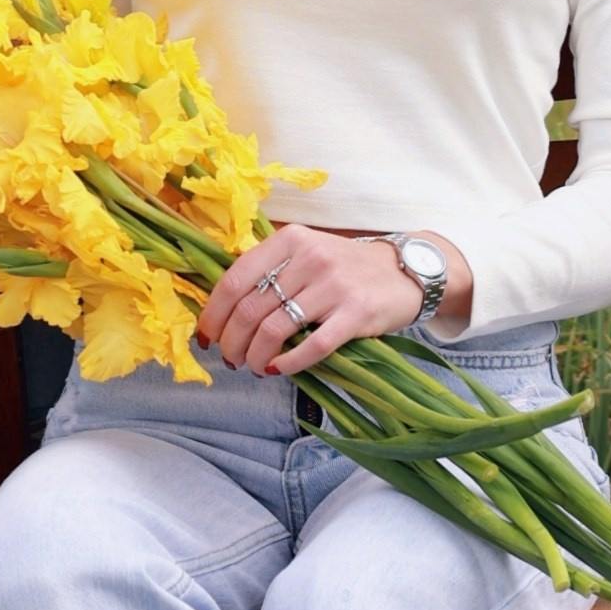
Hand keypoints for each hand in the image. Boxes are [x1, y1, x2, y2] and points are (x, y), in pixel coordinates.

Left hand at [200, 226, 473, 374]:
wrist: (404, 272)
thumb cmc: (344, 268)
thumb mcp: (305, 252)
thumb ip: (269, 269)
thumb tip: (220, 307)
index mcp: (290, 239)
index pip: (234, 279)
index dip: (213, 314)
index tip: (206, 338)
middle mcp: (310, 257)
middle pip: (250, 309)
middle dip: (232, 342)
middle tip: (232, 359)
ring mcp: (334, 285)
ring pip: (275, 329)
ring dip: (255, 356)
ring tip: (254, 366)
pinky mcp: (356, 313)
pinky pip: (312, 346)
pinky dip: (289, 363)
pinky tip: (279, 370)